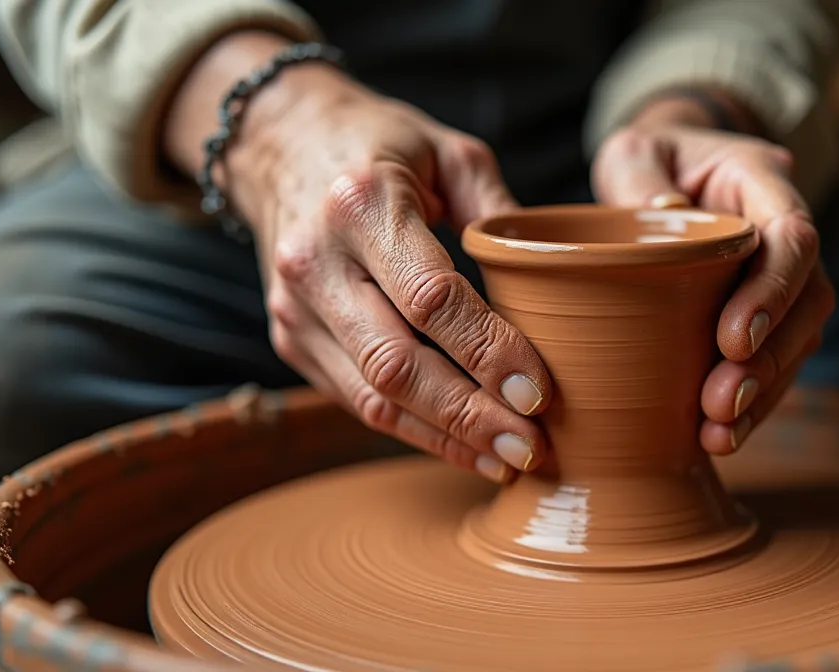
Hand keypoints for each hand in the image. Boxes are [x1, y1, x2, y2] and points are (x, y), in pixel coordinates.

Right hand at [164, 33, 550, 482]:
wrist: (279, 143)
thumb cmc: (381, 145)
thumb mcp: (449, 151)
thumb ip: (502, 212)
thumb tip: (560, 280)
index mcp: (361, 204)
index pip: (431, 297)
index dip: (487, 351)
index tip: (539, 392)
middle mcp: (316, 262)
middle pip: (396, 363)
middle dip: (469, 415)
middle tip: (531, 447)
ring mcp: (295, 308)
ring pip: (373, 397)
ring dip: (445, 438)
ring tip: (508, 461)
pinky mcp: (291, 340)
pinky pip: (357, 400)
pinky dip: (415, 430)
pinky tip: (466, 446)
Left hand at [592, 92, 834, 455]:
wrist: (670, 173)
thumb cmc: (651, 159)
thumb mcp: (633, 152)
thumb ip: (640, 178)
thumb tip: (665, 213)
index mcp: (764, 183)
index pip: (793, 235)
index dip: (773, 290)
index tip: (732, 338)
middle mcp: (787, 232)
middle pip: (808, 300)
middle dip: (770, 358)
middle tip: (721, 402)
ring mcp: (784, 279)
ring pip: (799, 340)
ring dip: (764, 392)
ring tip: (718, 432)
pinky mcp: (769, 318)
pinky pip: (776, 364)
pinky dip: (753, 404)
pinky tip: (719, 437)